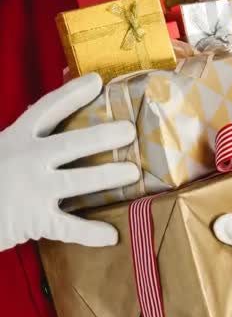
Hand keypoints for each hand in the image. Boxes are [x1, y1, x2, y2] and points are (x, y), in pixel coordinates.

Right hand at [0, 74, 138, 251]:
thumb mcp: (3, 149)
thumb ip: (29, 137)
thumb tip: (61, 113)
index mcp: (15, 138)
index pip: (46, 110)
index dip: (71, 94)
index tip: (96, 81)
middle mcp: (25, 159)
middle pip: (69, 143)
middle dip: (101, 136)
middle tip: (129, 130)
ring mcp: (30, 189)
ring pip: (77, 181)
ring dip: (107, 176)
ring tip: (133, 172)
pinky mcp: (34, 220)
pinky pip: (68, 226)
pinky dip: (90, 233)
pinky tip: (111, 235)